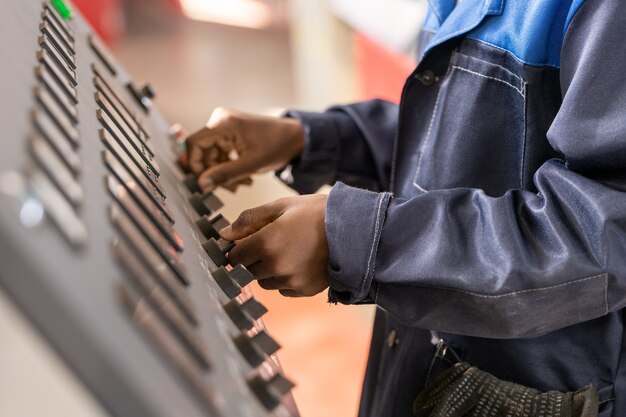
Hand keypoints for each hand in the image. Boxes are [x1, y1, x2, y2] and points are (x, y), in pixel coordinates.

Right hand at [186, 107, 304, 191]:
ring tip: (243, 183)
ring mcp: (224, 127)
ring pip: (211, 157)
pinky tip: (244, 177)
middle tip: (233, 188)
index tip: (206, 183)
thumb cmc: (277, 146)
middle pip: (202, 153)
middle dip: (215, 174)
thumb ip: (224, 174)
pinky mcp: (228, 134)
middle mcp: (220, 121)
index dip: (195, 166)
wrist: (294, 137)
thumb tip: (201, 185)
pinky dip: (229, 168)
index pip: (194, 144)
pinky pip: (219, 155)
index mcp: (224, 123)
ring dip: (224, 174)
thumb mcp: (251, 164)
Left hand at [220, 194, 328, 296]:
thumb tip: (224, 234)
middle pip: (248, 270)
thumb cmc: (316, 212)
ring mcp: (290, 280)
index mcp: (265, 242)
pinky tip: (300, 262)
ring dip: (269, 270)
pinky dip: (286, 279)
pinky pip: (283, 289)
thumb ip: (249, 220)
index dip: (237, 249)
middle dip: (253, 258)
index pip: (234, 256)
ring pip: (265, 281)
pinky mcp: (304, 290)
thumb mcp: (281, 206)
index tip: (245, 243)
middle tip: (272, 243)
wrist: (355, 229)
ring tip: (289, 252)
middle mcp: (275, 265)